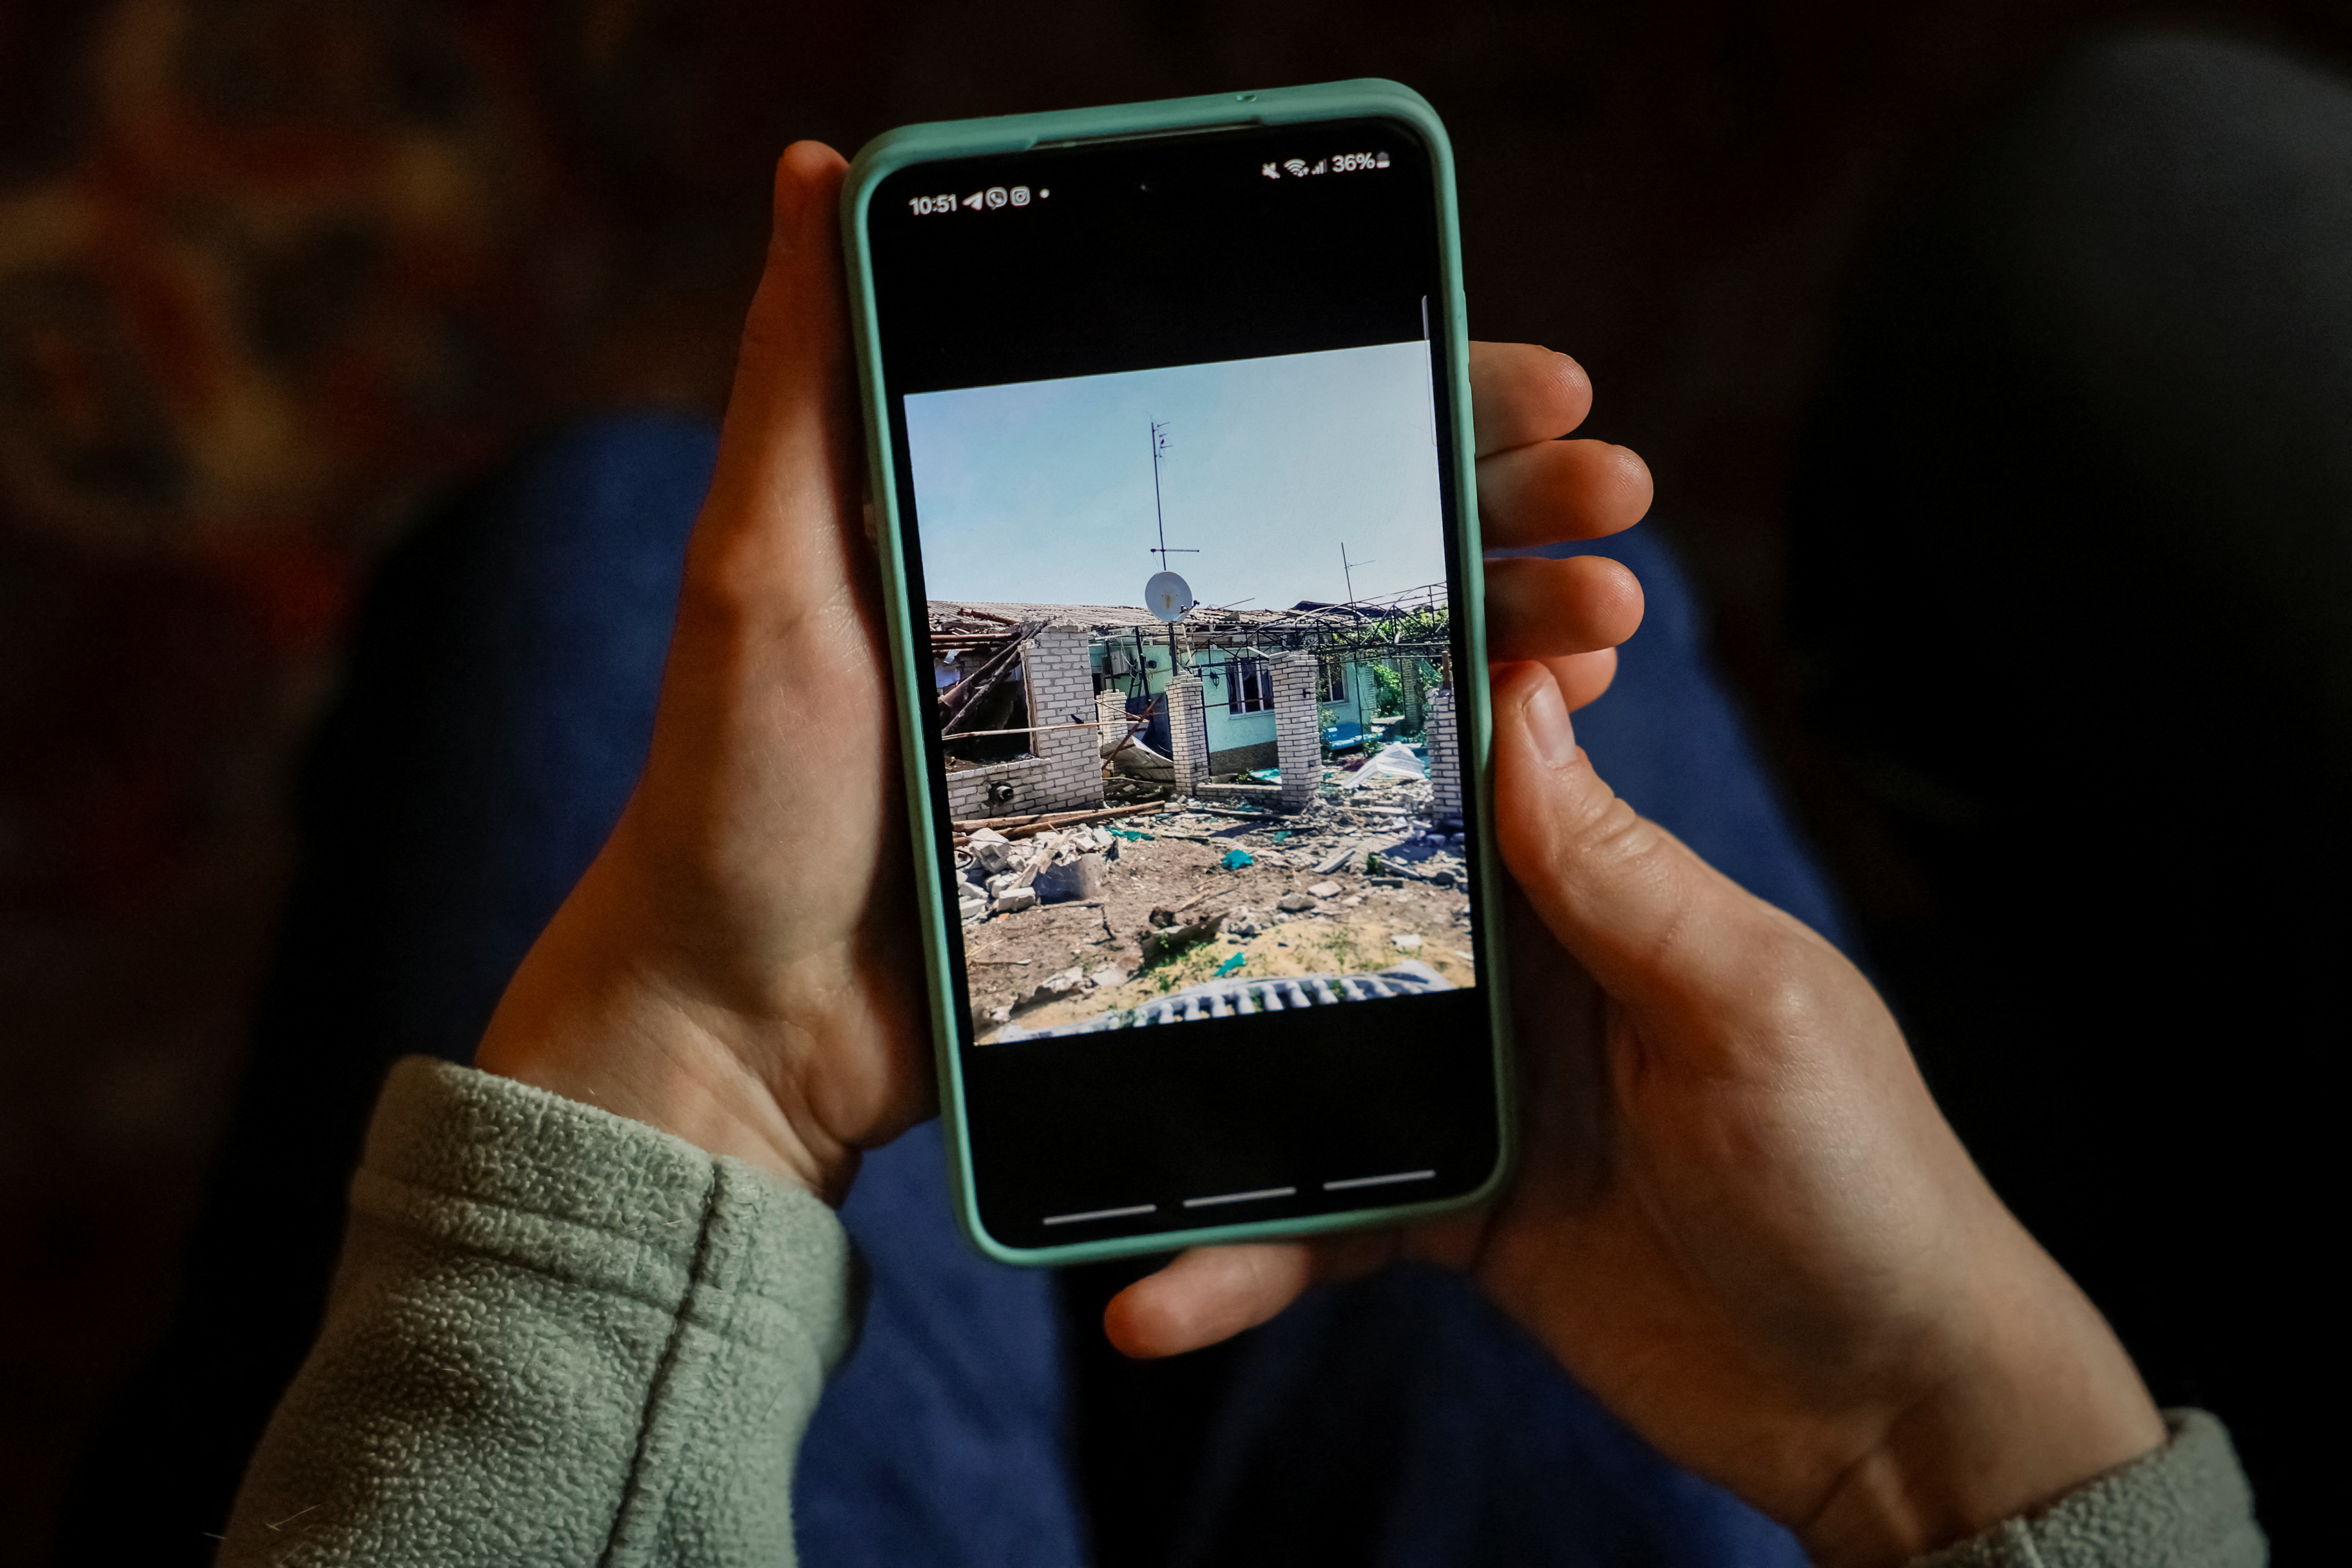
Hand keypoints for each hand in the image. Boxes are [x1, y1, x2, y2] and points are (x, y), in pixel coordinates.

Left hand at [473, 142, 1650, 1203]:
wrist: (746, 1021)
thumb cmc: (741, 795)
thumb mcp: (760, 564)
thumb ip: (807, 379)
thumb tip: (819, 165)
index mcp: (1046, 528)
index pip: (1252, 423)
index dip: (1394, 388)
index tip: (1514, 369)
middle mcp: (1123, 624)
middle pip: (1346, 529)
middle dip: (1496, 496)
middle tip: (1612, 485)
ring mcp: (1163, 745)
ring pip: (1372, 654)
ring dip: (1510, 618)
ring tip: (1610, 606)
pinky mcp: (1180, 857)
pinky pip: (1340, 782)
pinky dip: (1450, 746)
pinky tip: (1542, 718)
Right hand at [1106, 665, 2167, 1562]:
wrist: (1886, 1405)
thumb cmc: (1865, 1184)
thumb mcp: (1751, 1010)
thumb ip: (1621, 879)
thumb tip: (1516, 709)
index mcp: (1607, 902)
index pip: (1470, 779)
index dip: (1375, 718)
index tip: (1242, 682)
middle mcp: (1530, 986)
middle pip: (1348, 916)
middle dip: (1228, 913)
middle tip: (1089, 912)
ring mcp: (1482, 1101)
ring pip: (1307, 1075)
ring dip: (1205, 1117)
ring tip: (1085, 1155)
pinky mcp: (1453, 1215)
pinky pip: (1324, 1220)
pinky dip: (1246, 1258)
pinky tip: (1161, 1298)